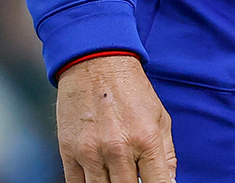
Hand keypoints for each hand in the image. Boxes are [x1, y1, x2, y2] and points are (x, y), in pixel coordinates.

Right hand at [57, 54, 175, 182]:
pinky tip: (99, 178)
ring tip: (117, 175)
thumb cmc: (131, 90)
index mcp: (145, 139)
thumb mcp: (160, 118)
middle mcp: (117, 148)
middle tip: (135, 177)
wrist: (95, 62)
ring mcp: (90, 152)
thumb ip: (166, 155)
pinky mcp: (68, 151)